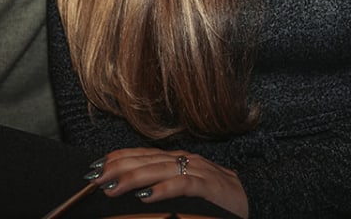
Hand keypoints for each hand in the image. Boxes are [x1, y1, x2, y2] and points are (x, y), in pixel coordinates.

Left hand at [89, 147, 248, 217]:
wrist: (255, 196)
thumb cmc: (217, 196)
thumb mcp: (186, 187)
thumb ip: (164, 184)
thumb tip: (136, 191)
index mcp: (178, 159)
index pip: (142, 153)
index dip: (118, 157)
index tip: (95, 165)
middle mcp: (185, 160)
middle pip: (146, 159)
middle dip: (118, 167)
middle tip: (94, 177)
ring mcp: (198, 170)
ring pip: (160, 170)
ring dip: (133, 177)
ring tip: (111, 186)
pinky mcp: (210, 186)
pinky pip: (184, 185)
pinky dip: (164, 189)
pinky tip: (146, 196)